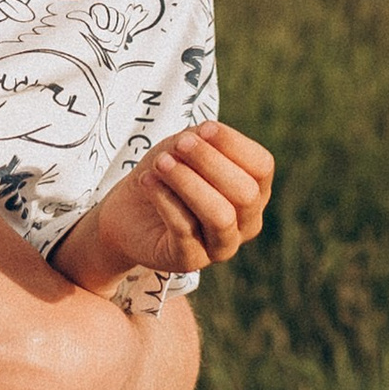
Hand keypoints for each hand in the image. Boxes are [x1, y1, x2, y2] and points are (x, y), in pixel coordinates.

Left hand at [70, 121, 273, 287]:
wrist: (126, 213)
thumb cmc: (165, 174)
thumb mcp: (182, 147)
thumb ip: (200, 140)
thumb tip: (207, 134)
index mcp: (254, 191)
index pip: (262, 167)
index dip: (234, 144)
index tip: (203, 128)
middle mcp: (247, 223)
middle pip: (245, 193)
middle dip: (209, 162)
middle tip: (178, 143)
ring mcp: (222, 246)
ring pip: (220, 216)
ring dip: (188, 182)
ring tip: (160, 163)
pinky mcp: (191, 261)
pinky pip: (185, 229)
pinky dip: (164, 199)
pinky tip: (147, 181)